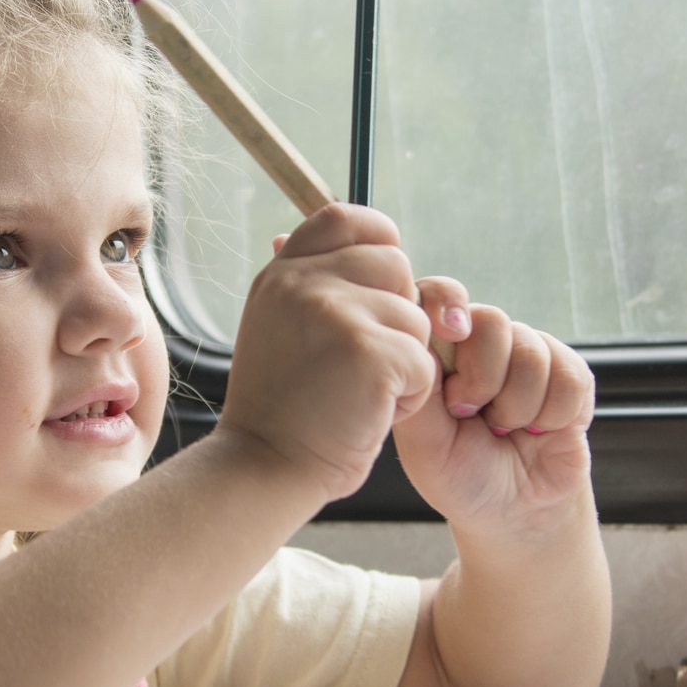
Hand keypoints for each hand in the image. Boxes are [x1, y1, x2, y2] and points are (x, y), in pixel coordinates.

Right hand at [218, 205, 437, 504]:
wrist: (264, 468)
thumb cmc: (283, 409)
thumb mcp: (280, 326)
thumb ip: (315, 285)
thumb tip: (376, 244)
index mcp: (282, 273)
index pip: (346, 218)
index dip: (378, 241)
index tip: (383, 283)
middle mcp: (303, 283)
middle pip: (396, 265)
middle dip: (398, 313)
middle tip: (363, 360)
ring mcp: (336, 314)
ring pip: (416, 318)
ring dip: (405, 361)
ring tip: (361, 392)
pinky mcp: (370, 353)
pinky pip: (423, 362)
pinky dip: (410, 397)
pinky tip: (371, 413)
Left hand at [392, 279, 594, 535]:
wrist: (514, 512)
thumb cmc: (460, 477)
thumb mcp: (424, 443)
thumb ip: (418, 390)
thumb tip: (417, 338)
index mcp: (439, 352)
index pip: (438, 296)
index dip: (446, 302)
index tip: (451, 331)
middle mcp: (481, 344)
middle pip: (490, 320)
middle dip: (483, 380)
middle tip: (472, 414)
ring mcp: (527, 354)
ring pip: (531, 351)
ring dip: (517, 407)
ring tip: (504, 429)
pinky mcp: (569, 373)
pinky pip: (569, 375)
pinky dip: (552, 415)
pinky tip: (538, 430)